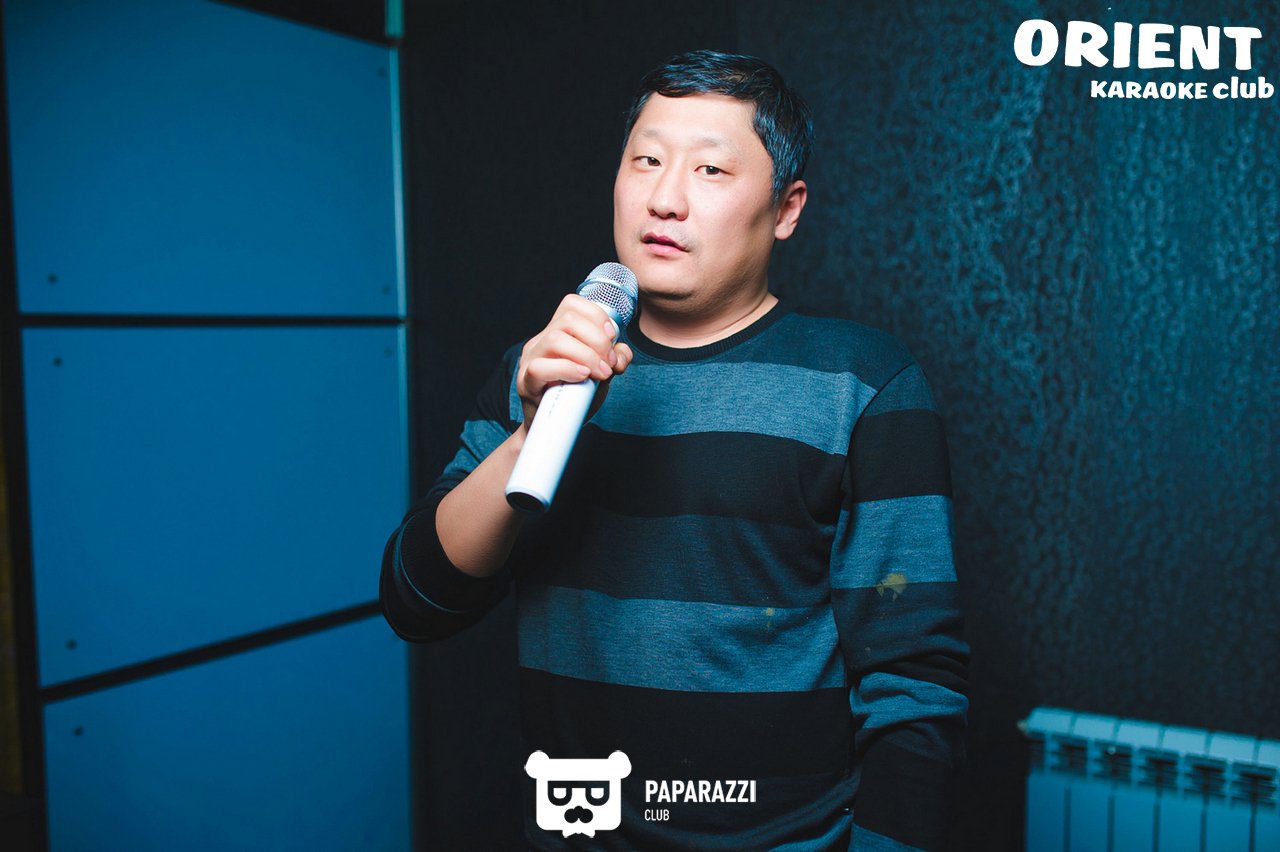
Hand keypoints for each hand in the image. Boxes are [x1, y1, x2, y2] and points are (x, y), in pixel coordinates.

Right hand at [516, 294, 633, 426]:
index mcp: (557, 331)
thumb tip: (621, 353)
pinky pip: (541, 367)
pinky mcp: (525, 381)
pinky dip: (567, 369)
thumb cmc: (576, 395)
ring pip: (556, 339)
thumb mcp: (601, 373)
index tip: (613, 338)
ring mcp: (530, 359)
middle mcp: (541, 340)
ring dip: (587, 355)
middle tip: (610, 364)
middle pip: (569, 319)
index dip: (597, 316)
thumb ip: (615, 358)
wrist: (555, 427)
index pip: (572, 304)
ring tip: (601, 374)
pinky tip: (582, 376)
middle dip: (598, 340)